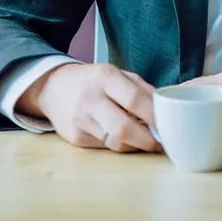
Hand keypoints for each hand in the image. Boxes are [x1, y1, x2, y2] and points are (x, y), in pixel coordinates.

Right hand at [18, 63, 160, 152]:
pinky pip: (104, 147)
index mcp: (105, 77)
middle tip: (160, 143)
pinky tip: (125, 139)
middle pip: (124, 128)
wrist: (53, 88)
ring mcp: (80, 120)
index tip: (168, 124)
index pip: (134, 99)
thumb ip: (141, 89)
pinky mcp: (74, 138)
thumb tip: (165, 109)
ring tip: (145, 142)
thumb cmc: (92, 81)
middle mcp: (90, 98)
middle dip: (147, 140)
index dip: (154, 115)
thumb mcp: (116, 73)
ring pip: (115, 143)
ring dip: (135, 146)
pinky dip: (119, 146)